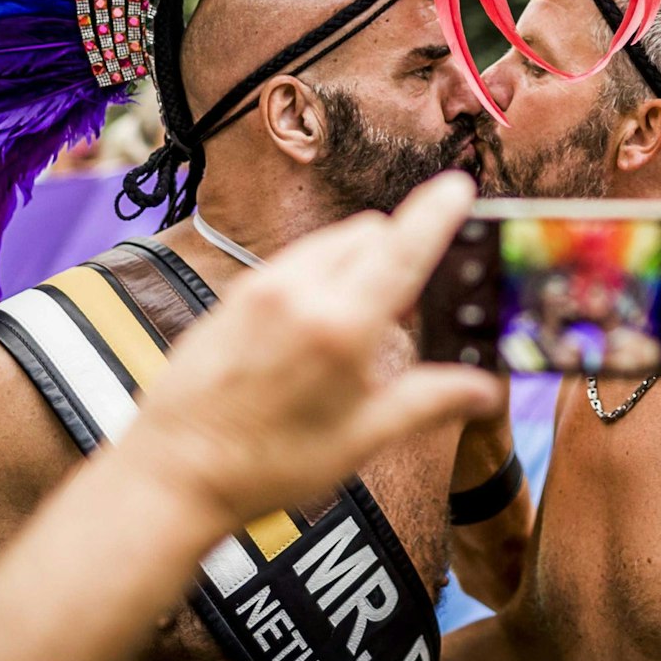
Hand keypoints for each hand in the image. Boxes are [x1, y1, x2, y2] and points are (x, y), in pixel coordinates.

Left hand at [117, 172, 502, 529]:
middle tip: (413, 300)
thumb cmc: (268, 465)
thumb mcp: (362, 439)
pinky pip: (294, 261)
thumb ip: (429, 401)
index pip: (403, 246)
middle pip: (369, 233)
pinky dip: (322, 273)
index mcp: (341, 325)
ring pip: (330, 242)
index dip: (438, 212)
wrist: (174, 473)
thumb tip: (486, 390)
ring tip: (363, 319)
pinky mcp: (235, 295)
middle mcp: (300, 291)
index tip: (460, 187)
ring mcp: (262, 287)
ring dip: (360, 260)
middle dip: (400, 248)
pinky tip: (318, 324)